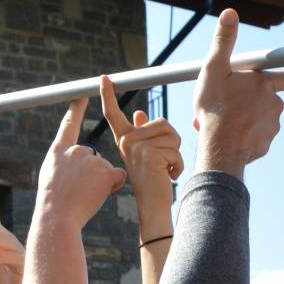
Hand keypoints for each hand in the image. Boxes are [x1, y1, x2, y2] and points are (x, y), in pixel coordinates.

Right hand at [34, 97, 125, 232]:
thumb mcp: (51, 177)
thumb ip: (64, 163)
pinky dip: (113, 186)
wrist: (57, 216)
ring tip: (85, 195)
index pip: (68, 125)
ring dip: (102, 182)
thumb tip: (81, 157)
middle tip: (79, 190)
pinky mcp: (105, 171)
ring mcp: (90, 160)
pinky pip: (118, 176)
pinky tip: (99, 194)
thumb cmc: (53, 203)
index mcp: (58, 151)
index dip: (77, 109)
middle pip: (93, 158)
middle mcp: (75, 150)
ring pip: (106, 169)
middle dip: (92, 174)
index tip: (83, 95)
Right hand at [97, 74, 182, 217]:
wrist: (153, 205)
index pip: (113, 113)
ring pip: (172, 135)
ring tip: (165, 168)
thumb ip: (141, 132)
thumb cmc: (153, 180)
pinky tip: (169, 176)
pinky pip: (175, 150)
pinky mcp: (149, 155)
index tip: (104, 78)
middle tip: (164, 161)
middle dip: (172, 141)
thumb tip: (139, 113)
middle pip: (162, 123)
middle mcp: (127, 140)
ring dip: (176, 153)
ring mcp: (136, 147)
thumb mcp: (145, 154)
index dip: (107, 95)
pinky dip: (179, 164)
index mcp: (124, 138)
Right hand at [192, 8, 283, 176]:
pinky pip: (255, 134)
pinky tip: (229, 134)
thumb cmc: (216, 108)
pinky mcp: (265, 144)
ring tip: (222, 119)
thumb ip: (224, 41)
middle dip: (245, 100)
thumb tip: (230, 13)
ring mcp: (272, 126)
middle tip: (224, 103)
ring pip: (258, 116)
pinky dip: (244, 133)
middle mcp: (274, 105)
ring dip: (242, 116)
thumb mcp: (214, 69)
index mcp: (265, 84)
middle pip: (263, 97)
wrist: (220, 149)